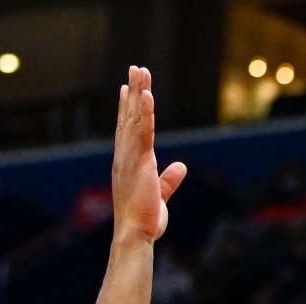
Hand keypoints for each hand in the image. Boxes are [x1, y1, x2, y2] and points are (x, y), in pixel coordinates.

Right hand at [112, 66, 188, 243]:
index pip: (127, 129)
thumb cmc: (144, 220)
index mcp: (128, 163)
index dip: (127, 108)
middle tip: (134, 68)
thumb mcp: (160, 196)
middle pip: (128, 116)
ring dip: (137, 93)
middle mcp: (124, 155)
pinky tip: (145, 94)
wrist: (136, 233)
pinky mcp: (140, 161)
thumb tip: (180, 167)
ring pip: (133, 118)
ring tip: (139, 71)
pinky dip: (144, 112)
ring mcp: (129, 157)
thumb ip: (169, 180)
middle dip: (132, 91)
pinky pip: (142, 131)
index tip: (126, 89)